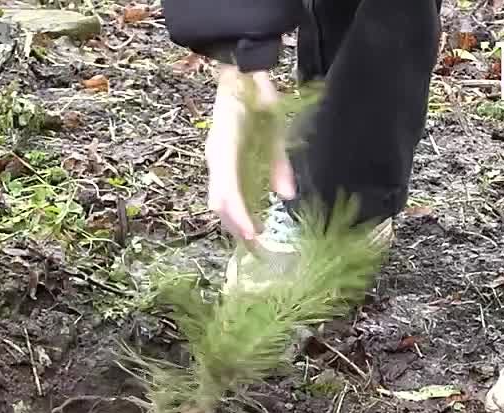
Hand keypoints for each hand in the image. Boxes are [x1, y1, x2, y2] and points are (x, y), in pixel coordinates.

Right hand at [205, 64, 296, 244]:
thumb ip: (279, 163)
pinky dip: (234, 208)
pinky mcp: (220, 160)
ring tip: (255, 237)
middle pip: (220, 203)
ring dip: (234, 220)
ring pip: (219, 199)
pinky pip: (223, 190)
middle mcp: (215, 158)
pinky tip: (249, 217)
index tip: (253, 236)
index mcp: (224, 149)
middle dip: (236, 226)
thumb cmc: (258, 96)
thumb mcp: (275, 127)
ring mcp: (215, 160)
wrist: (237, 72)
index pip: (227, 193)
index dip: (239, 217)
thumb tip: (288, 196)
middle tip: (257, 248)